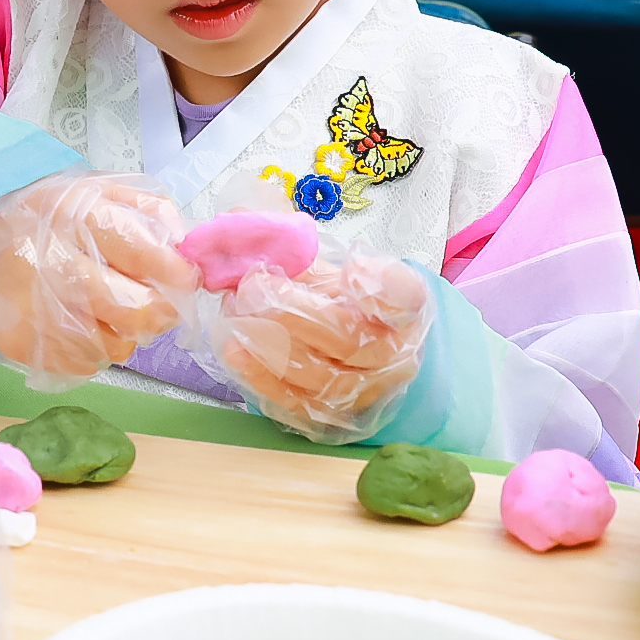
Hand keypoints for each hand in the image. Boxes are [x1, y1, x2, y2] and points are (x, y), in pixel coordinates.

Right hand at [0, 173, 194, 377]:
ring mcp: (33, 311)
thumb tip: (185, 246)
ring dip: (122, 335)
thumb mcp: (96, 190)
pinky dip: (91, 351)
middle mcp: (51, 266)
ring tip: (108, 313)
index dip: (174, 271)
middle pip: (133, 312)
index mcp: (73, 219)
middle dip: (159, 313)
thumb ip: (148, 209)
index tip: (184, 277)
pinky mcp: (21, 344)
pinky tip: (80, 327)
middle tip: (158, 307)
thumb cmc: (47, 215)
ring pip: (112, 347)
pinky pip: (82, 365)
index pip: (139, 252)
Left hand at [203, 249, 432, 442]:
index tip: (353, 266)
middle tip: (250, 287)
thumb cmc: (346, 309)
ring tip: (234, 315)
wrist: (368, 364)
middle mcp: (392, 357)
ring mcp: (364, 394)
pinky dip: (262, 379)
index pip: (404, 297)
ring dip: (269, 345)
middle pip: (345, 339)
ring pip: (319, 377)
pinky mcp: (334, 421)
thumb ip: (298, 252)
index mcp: (403, 310)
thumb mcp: (333, 273)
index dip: (381, 284)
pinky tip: (235, 352)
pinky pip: (298, 406)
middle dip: (291, 311)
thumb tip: (240, 217)